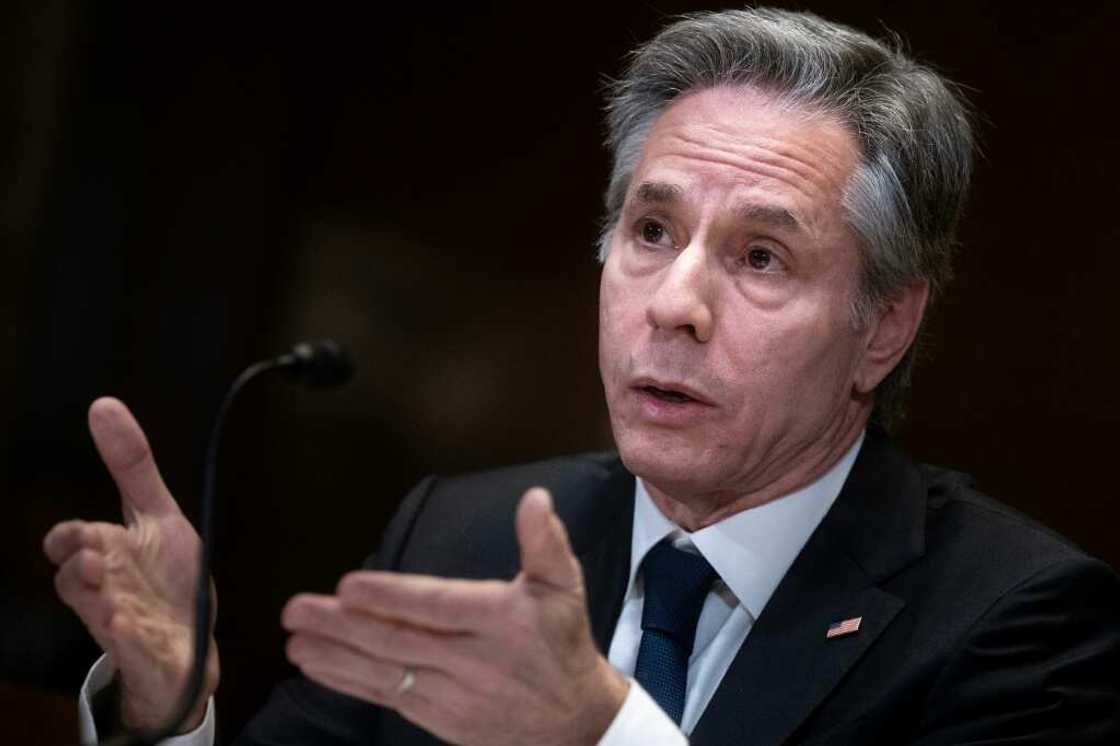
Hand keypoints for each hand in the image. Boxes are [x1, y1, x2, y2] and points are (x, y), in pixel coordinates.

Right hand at [43, 397, 218, 732]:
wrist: (188, 644)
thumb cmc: (167, 577)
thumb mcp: (159, 515)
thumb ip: (132, 466)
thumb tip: (103, 405)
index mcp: (108, 552)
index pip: (69, 540)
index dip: (68, 536)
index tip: (82, 533)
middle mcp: (106, 586)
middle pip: (70, 578)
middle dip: (75, 568)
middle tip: (92, 555)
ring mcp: (122, 620)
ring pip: (94, 612)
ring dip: (97, 602)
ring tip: (111, 599)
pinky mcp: (142, 649)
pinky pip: (128, 645)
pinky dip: (128, 636)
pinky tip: (132, 625)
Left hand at [282, 487, 629, 745]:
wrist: (574, 724)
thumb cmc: (562, 643)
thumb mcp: (564, 586)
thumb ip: (545, 540)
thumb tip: (534, 498)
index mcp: (502, 622)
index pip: (437, 606)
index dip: (391, 598)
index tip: (349, 586)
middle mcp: (475, 662)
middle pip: (398, 641)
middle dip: (342, 626)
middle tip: (297, 610)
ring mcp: (455, 697)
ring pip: (385, 673)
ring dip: (334, 657)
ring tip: (295, 640)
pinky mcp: (442, 721)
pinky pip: (389, 698)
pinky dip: (350, 682)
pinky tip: (319, 667)